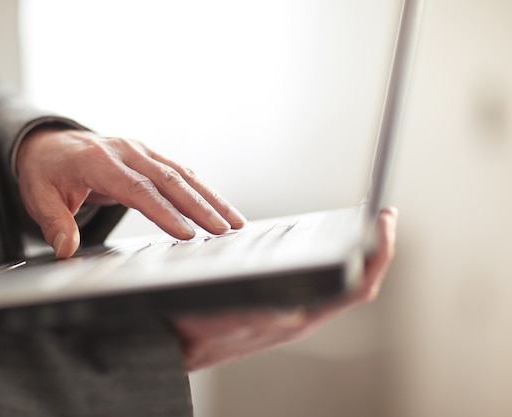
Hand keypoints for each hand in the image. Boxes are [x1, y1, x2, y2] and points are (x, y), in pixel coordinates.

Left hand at [16, 127, 246, 257]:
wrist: (50, 143)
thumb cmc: (46, 172)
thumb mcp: (38, 196)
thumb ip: (55, 223)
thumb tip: (67, 251)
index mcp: (98, 161)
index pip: (137, 189)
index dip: (163, 212)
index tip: (186, 233)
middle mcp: (126, 151)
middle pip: (169, 180)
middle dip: (200, 206)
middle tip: (224, 230)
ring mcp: (140, 151)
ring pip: (182, 174)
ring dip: (210, 198)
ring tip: (235, 221)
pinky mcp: (149, 156)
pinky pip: (180, 172)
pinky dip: (202, 190)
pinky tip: (219, 207)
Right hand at [172, 207, 397, 370]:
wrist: (176, 343)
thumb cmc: (194, 332)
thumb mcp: (219, 321)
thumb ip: (254, 316)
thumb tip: (292, 310)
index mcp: (297, 318)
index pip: (357, 286)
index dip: (378, 253)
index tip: (385, 222)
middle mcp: (302, 315)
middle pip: (356, 282)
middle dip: (375, 248)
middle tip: (384, 218)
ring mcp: (294, 313)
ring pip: (339, 283)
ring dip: (357, 254)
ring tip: (364, 228)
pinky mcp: (282, 308)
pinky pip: (320, 284)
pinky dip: (333, 260)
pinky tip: (325, 244)